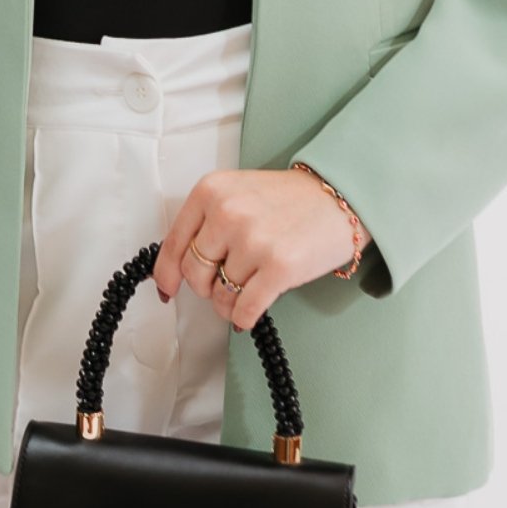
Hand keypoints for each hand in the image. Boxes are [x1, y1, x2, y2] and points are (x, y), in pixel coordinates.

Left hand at [151, 167, 371, 331]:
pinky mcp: (278, 267)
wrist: (338, 196)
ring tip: (248, 290)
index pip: (174, 244)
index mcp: (211, 191)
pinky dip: (245, 317)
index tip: (168, 290)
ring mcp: (253, 240)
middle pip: (194, 274)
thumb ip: (205, 223)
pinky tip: (253, 309)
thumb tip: (174, 273)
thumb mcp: (236, 193)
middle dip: (207, 286)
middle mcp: (228, 212)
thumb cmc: (287, 199)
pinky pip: (244, 311)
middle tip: (227, 281)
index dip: (168, 274)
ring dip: (230, 303)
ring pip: (219, 296)